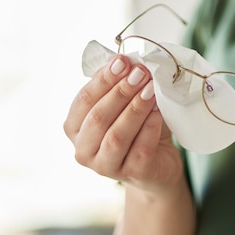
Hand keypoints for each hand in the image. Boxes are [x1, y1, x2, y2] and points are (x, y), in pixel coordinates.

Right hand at [64, 55, 183, 194]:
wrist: (159, 162)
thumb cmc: (137, 128)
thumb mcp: (123, 104)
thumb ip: (119, 84)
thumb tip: (126, 60)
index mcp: (74, 127)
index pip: (84, 100)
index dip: (103, 79)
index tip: (123, 61)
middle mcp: (83, 150)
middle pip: (98, 117)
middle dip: (121, 92)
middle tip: (141, 73)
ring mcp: (105, 166)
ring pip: (117, 135)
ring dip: (135, 109)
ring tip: (151, 89)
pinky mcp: (132, 174)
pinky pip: (140, 148)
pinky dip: (150, 127)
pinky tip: (158, 112)